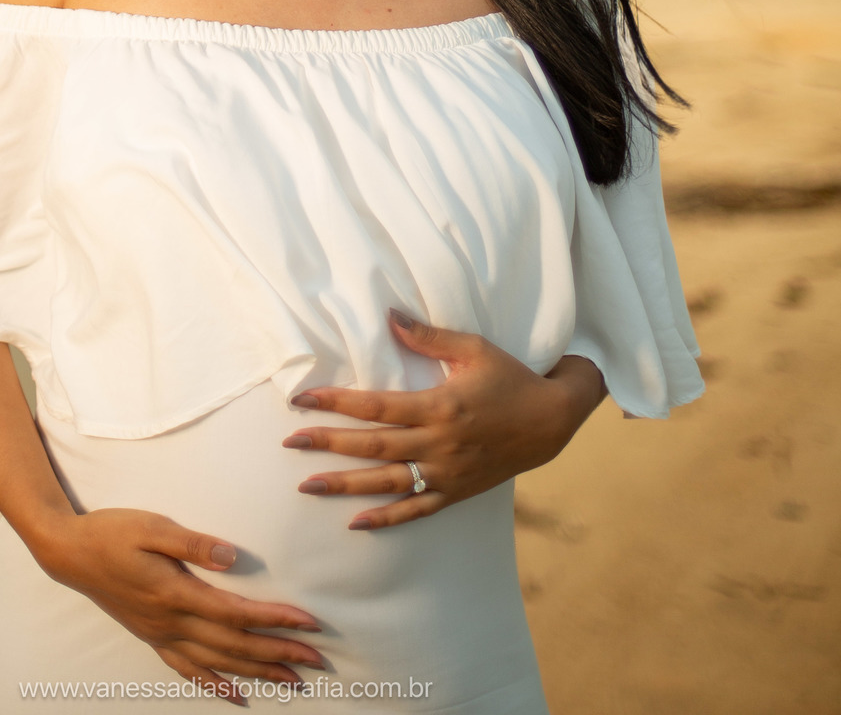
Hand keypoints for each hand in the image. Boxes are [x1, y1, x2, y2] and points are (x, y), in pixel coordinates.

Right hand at [34, 506, 323, 698]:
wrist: (71, 553)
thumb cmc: (113, 532)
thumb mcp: (153, 527)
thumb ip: (194, 544)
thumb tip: (233, 558)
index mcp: (176, 594)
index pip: (237, 614)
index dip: (276, 620)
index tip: (309, 623)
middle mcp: (172, 622)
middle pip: (235, 646)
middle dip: (279, 653)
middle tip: (318, 660)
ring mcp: (161, 635)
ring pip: (218, 663)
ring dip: (258, 672)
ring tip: (293, 680)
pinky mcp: (152, 637)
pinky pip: (188, 670)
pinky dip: (215, 684)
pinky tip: (236, 695)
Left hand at [281, 311, 605, 530]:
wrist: (550, 421)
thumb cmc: (511, 377)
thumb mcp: (473, 349)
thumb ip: (429, 337)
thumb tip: (389, 317)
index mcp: (440, 405)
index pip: (377, 406)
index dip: (337, 403)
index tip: (303, 400)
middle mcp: (439, 442)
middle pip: (374, 446)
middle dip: (329, 444)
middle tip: (290, 444)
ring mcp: (447, 472)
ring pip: (388, 482)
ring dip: (346, 485)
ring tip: (308, 486)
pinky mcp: (456, 491)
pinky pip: (416, 509)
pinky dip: (386, 518)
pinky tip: (356, 523)